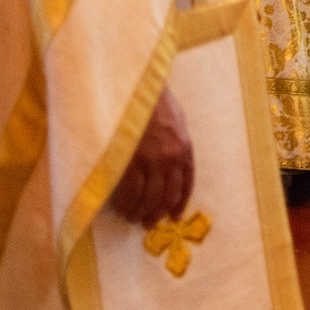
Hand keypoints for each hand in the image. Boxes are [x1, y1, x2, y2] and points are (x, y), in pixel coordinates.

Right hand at [111, 88, 193, 226]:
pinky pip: (131, 191)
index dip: (179, 203)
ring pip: (149, 198)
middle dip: (157, 213)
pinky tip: (123, 208)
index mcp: (185, 148)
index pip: (186, 184)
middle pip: (167, 196)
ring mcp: (152, 160)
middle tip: (148, 222)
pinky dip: (127, 204)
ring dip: (141, 212)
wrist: (136, 87)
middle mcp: (172, 157)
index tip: (173, 216)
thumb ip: (176, 143)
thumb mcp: (176, 120)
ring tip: (133, 217)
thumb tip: (172, 165)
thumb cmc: (153, 100)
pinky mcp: (132, 160)